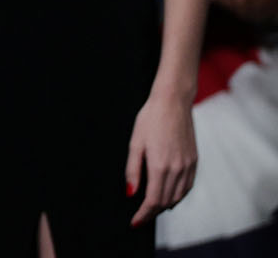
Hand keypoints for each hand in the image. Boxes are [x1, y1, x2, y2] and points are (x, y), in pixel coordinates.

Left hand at [127, 88, 196, 225]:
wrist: (173, 103)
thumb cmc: (150, 119)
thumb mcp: (135, 143)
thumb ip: (133, 170)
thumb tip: (131, 193)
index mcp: (160, 166)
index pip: (153, 200)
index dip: (143, 214)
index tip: (135, 222)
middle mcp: (177, 169)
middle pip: (166, 201)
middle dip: (152, 212)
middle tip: (140, 216)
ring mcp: (188, 165)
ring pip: (178, 196)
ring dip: (165, 205)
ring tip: (152, 208)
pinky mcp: (194, 161)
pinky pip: (187, 186)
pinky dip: (178, 195)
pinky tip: (169, 194)